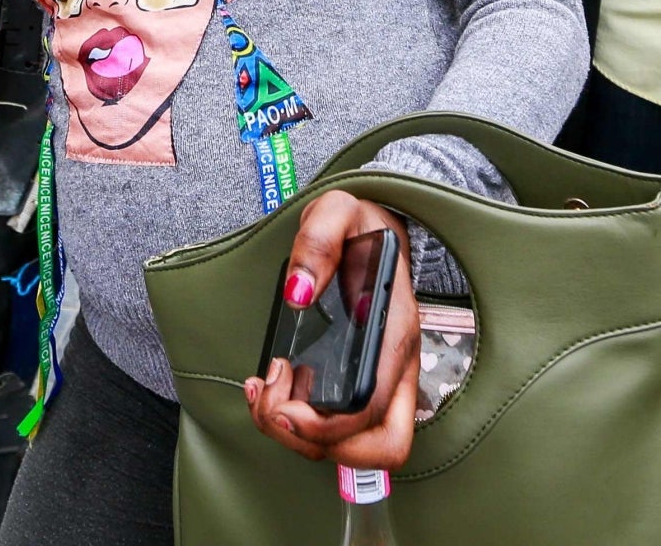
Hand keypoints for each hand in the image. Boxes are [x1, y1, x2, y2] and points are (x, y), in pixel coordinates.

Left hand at [243, 193, 419, 471]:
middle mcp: (395, 367)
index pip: (372, 413)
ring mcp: (382, 380)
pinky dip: (297, 424)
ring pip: (356, 447)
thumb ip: (318, 241)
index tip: (284, 403)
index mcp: (395, 334)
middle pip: (377, 448)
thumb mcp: (337, 211)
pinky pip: (338, 429)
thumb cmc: (359, 224)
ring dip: (300, 437)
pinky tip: (269, 389)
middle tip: (275, 405)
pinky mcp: (360, 382)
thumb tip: (299, 292)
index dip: (325, 426)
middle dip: (314, 441)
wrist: (375, 225)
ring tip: (265, 392)